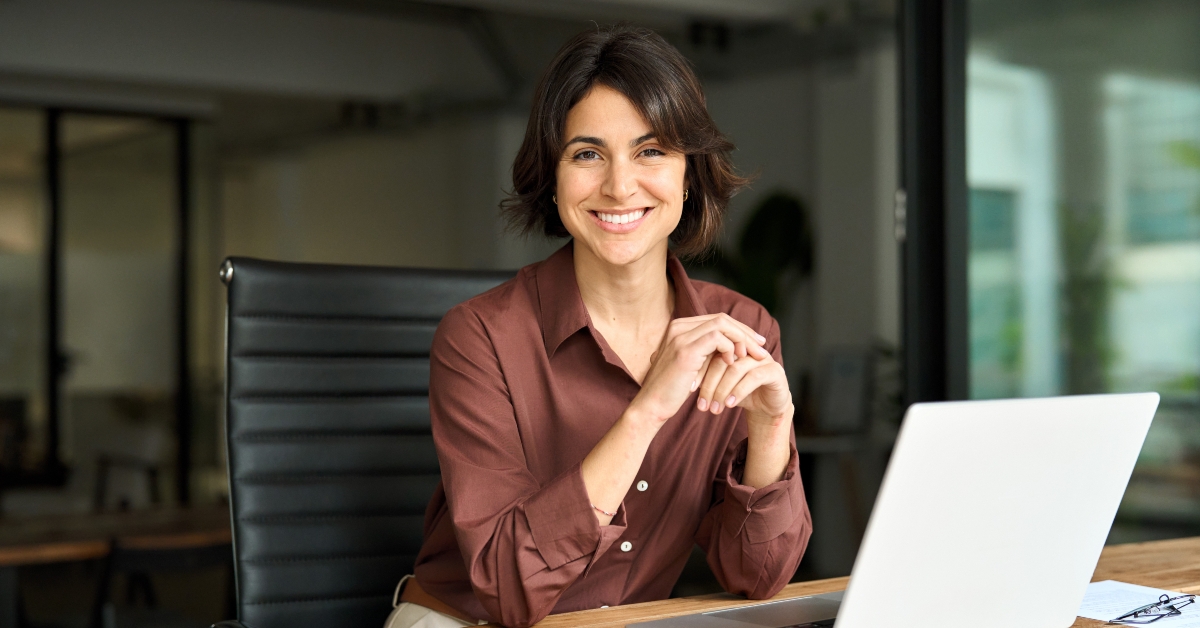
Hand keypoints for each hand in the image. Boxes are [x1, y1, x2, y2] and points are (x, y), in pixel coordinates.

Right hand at [629, 314, 769, 427]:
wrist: (652, 406)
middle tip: (762, 348)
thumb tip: (732, 347)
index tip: (755, 343)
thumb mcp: (691, 365)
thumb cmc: (671, 390)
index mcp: (678, 328)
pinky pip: (717, 338)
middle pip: (722, 318)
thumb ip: (706, 352)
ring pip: (722, 325)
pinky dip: (730, 348)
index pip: (716, 319)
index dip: (739, 329)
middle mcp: (677, 327)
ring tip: (753, 356)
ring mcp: (680, 337)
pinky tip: (733, 363)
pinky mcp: (685, 350)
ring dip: (742, 340)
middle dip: (746, 332)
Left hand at [696, 347, 791, 429]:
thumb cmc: (739, 394)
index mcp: (732, 345)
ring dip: (722, 390)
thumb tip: (680, 376)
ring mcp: (762, 357)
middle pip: (722, 358)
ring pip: (736, 368)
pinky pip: (753, 377)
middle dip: (709, 383)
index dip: (699, 369)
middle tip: (701, 403)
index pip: (711, 350)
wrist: (768, 408)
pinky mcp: (774, 370)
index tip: (689, 389)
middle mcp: (746, 348)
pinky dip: (739, 391)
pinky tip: (730, 404)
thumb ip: (704, 374)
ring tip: (714, 408)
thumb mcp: (719, 384)